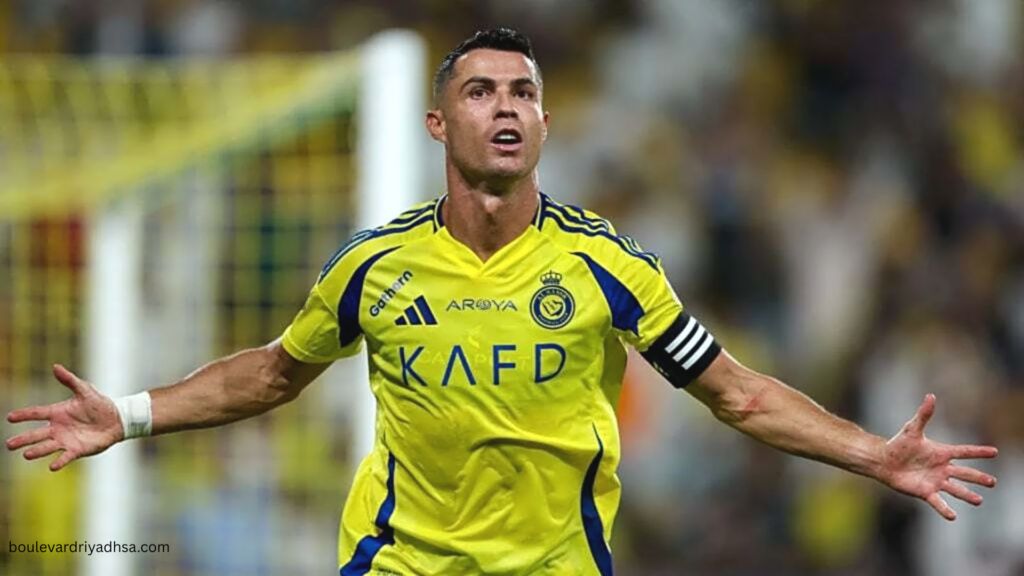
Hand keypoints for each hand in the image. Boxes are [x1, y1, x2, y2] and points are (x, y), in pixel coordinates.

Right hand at [6, 365, 123, 470]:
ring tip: (26, 454)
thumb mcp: (85, 390)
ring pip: (47, 447)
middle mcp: (58, 428)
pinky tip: (52, 466)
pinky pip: (66, 457)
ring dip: (37, 451)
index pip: (37, 413)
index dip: (24, 415)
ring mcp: (66, 440)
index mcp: (57, 413)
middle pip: (37, 434)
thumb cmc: (99, 404)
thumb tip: (55, 366)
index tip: (10, 417)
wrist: (116, 419)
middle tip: (9, 444)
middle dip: (23, 439)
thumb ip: (70, 380)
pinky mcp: (77, 450)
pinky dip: (59, 461)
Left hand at [878, 394, 997, 520]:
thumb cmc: (898, 445)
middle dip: (978, 478)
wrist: (883, 461)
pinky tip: (953, 516)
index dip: (978, 452)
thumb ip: (923, 415)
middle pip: (964, 473)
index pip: (964, 452)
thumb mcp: (911, 429)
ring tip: (979, 500)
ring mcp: (935, 481)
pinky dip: (945, 509)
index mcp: (941, 453)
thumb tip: (931, 396)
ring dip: (967, 495)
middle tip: (992, 482)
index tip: (995, 452)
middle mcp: (942, 468)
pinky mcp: (925, 492)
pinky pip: (938, 502)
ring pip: (955, 489)